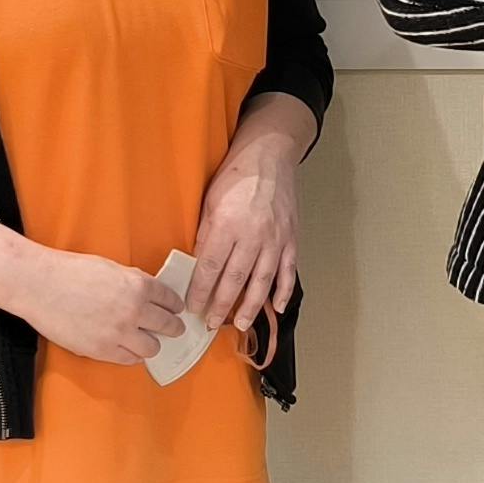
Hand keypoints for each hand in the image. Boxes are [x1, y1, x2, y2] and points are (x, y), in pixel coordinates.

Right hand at [15, 249, 184, 366]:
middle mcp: (134, 311)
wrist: (38, 285)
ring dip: (152, 344)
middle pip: (168, 326)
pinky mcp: (101, 350)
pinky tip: (130, 350)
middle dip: (173, 327)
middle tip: (174, 329)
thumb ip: (133, 283)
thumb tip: (148, 295)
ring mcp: (119, 333)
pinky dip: (133, 355)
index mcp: (139, 286)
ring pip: (152, 348)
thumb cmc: (70, 271)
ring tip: (149, 341)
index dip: (175, 306)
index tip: (177, 310)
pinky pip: (129, 359)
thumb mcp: (111, 268)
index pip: (171, 300)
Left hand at [187, 127, 305, 335]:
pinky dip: (283, 291)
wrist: (270, 157)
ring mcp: (276, 239)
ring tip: (240, 325)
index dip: (200, 290)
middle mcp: (254, 235)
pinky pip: (288, 271)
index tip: (192, 307)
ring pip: (262, 281)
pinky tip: (277, 308)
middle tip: (210, 324)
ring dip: (251, 306)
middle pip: (235, 279)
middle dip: (222, 305)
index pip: (211, 266)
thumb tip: (200, 265)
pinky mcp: (291, 239)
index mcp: (228, 224)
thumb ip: (206, 235)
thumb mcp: (210, 202)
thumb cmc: (234, 177)